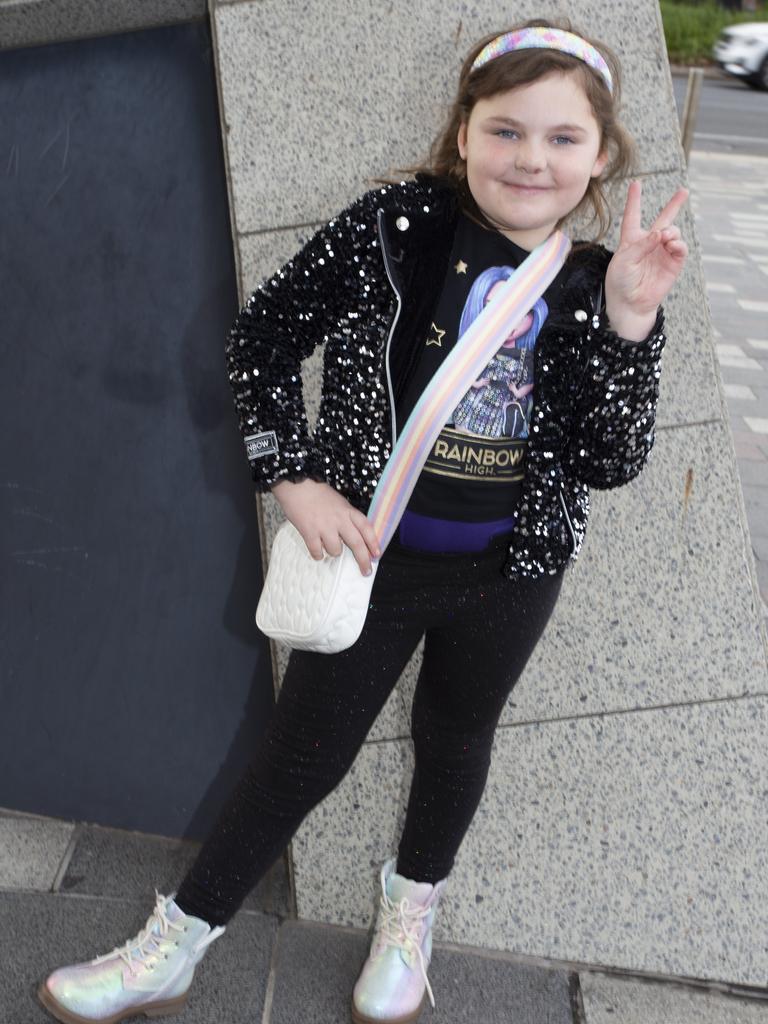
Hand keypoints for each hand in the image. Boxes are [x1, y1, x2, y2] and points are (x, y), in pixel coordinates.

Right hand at [270, 478, 380, 575]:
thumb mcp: (339, 502)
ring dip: (333, 552)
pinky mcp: (309, 532)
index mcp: (348, 511)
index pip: (366, 528)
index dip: (373, 542)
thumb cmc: (318, 494)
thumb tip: (352, 537)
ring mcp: (324, 527)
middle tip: (366, 571)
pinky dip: (318, 554)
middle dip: (363, 560)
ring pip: (336, 551)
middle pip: (356, 544)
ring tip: (327, 544)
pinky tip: (317, 550)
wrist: (297, 485)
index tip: (377, 554)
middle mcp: (339, 520)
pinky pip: (317, 552)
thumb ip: (346, 518)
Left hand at [605, 179, 688, 327]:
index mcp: (631, 240)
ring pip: (673, 232)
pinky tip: (672, 244)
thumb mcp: (624, 260)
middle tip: (684, 191)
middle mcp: (649, 243)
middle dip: (674, 205)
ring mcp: (662, 252)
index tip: (636, 184)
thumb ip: (641, 244)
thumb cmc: (621, 282)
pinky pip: (681, 248)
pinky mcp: (673, 263)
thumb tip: (662, 233)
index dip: (634, 200)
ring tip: (665, 238)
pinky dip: (678, 244)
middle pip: (663, 220)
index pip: (633, 216)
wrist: (630, 304)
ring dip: (671, 231)